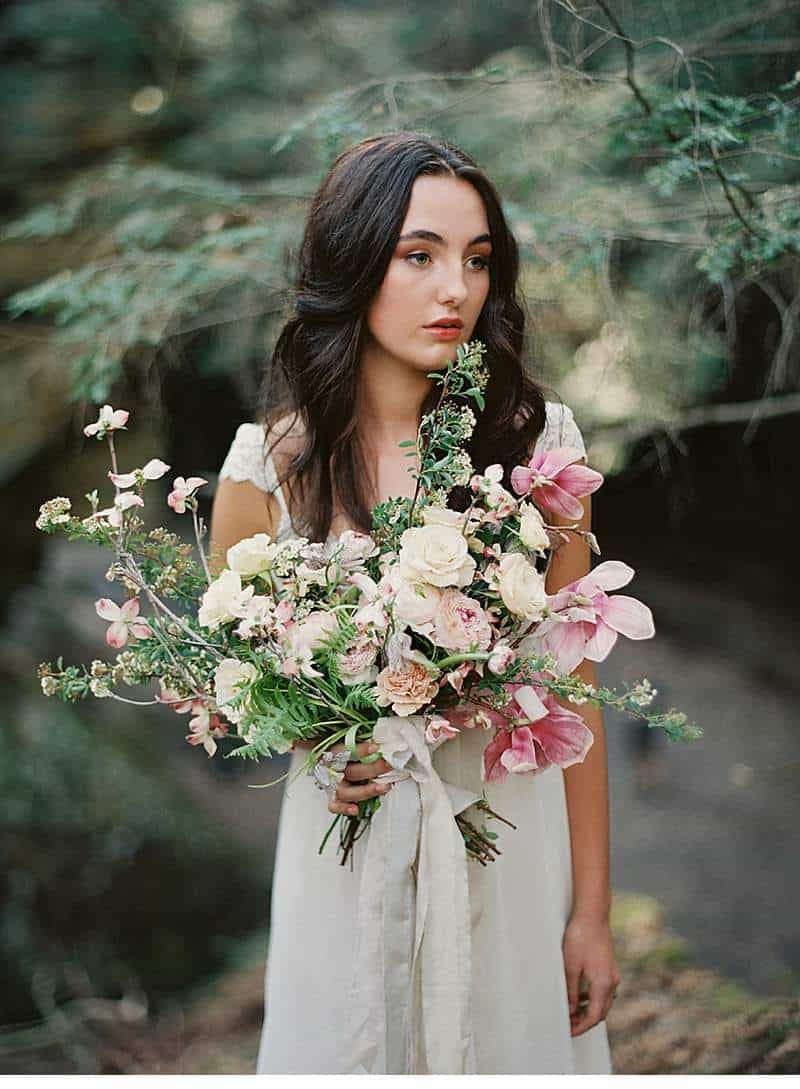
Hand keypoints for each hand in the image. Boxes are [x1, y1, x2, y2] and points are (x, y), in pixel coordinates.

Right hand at [292, 739, 393, 815]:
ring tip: (385, 787)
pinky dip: (344, 808)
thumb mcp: (345, 739)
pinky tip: (355, 809)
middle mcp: (331, 769)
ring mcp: (331, 784)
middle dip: (373, 769)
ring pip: (346, 791)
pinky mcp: (332, 797)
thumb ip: (360, 740)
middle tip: (389, 765)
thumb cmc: (340, 750)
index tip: (376, 748)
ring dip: (367, 791)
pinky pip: (334, 805)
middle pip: (352, 771)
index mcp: (332, 752)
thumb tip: (380, 740)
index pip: (345, 750)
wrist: (324, 760)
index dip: (361, 750)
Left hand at [562, 914, 620, 1036]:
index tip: (569, 1031)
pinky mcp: (609, 967)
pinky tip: (579, 996)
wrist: (593, 914)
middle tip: (568, 1025)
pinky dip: (592, 998)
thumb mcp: (571, 966)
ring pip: (602, 1001)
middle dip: (585, 1021)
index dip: (581, 1026)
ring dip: (588, 1010)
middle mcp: (612, 981)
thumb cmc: (580, 937)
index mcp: (603, 983)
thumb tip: (570, 1010)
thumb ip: (571, 991)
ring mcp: (612, 974)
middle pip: (601, 1011)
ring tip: (571, 1013)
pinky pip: (602, 990)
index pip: (594, 1016)